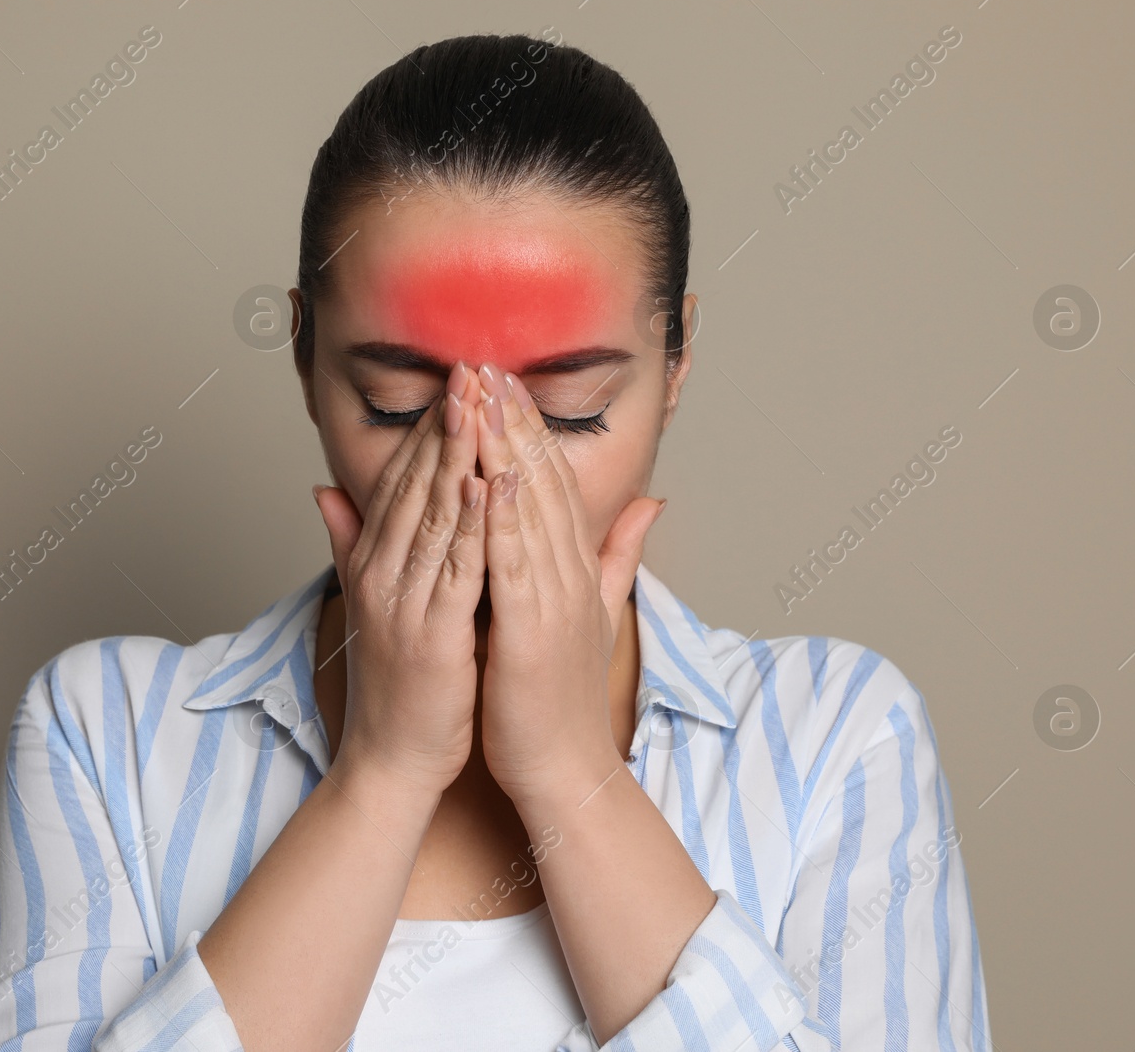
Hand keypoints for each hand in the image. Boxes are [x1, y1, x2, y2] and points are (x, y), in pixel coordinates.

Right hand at [311, 360, 489, 795]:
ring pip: (433, 514)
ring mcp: (402, 602)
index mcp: (374, 562)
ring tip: (479, 402)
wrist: (392, 758)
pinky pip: (454, 569)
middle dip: (446, 423)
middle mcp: (381, 572)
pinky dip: (469, 524)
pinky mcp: (431, 634)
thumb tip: (323, 491)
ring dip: (457, 455)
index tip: (458, 380)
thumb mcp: (371, 600)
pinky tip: (485, 483)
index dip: (429, 427)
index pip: (401, 479)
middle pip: (416, 484)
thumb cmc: (400, 682)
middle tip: (470, 366)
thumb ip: (350, 542)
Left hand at [472, 362, 666, 804]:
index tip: (505, 380)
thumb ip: (618, 554)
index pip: (553, 483)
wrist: (565, 768)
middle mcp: (571, 575)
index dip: (530, 427)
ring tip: (484, 398)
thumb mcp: (594, 613)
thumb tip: (650, 502)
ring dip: (506, 450)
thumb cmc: (562, 696)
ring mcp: (555, 600)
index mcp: (577, 569)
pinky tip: (488, 477)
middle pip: (542, 482)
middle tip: (488, 365)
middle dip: (515, 420)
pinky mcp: (532, 631)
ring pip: (529, 511)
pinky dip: (502, 519)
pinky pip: (514, 565)